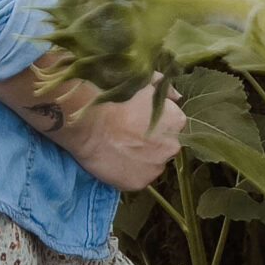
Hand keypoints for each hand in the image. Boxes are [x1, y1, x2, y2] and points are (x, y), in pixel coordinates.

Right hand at [56, 77, 186, 191]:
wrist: (87, 122)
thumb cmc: (115, 98)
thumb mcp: (143, 82)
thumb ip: (164, 89)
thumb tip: (177, 97)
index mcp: (176, 121)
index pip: (172, 124)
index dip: (155, 122)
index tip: (138, 119)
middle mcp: (172, 146)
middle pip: (165, 145)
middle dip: (151, 141)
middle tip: (127, 134)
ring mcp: (156, 167)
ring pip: (152, 162)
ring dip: (141, 157)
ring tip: (119, 147)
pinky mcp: (139, 183)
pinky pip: (138, 177)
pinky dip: (129, 171)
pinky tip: (115, 160)